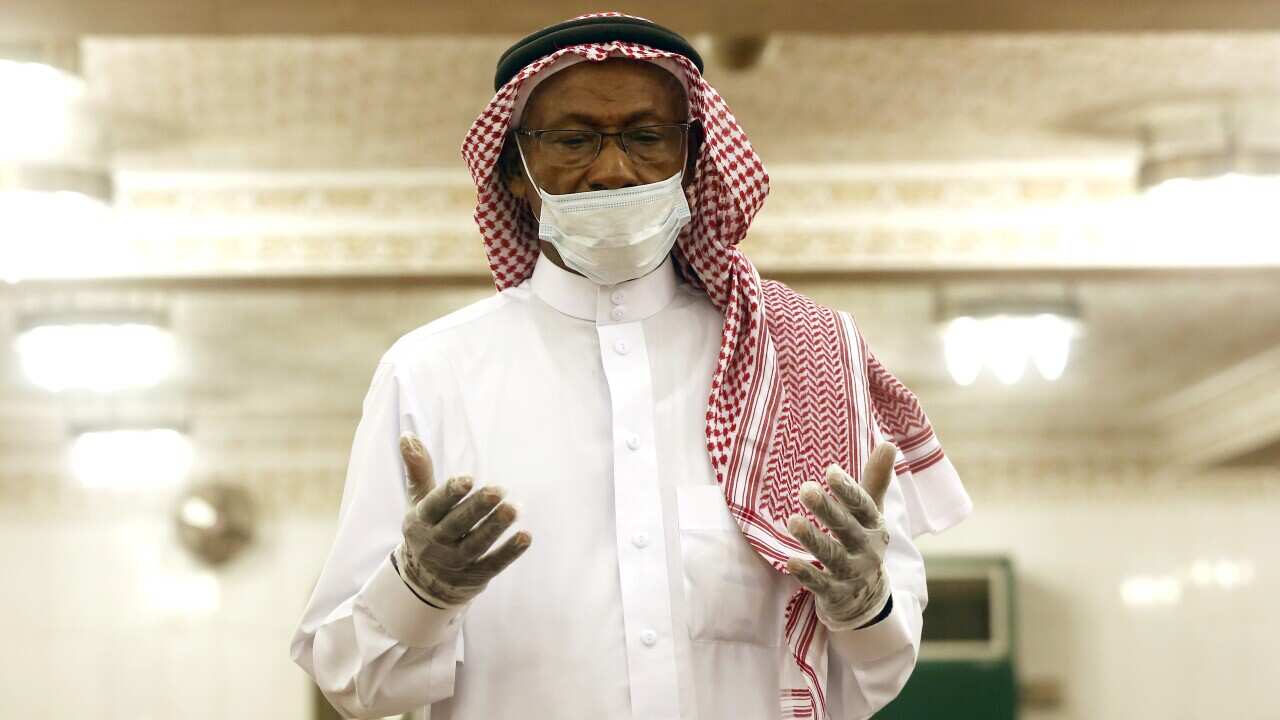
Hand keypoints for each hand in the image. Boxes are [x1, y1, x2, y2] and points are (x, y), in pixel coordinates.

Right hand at [394, 433, 531, 606]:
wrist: (424, 582)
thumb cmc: (428, 528)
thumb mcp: (418, 501)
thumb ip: (418, 470)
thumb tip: (408, 435)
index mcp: (420, 521)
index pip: (434, 505)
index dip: (450, 493)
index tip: (468, 479)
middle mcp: (434, 544)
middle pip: (457, 525)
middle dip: (477, 508)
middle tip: (499, 490)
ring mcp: (454, 564)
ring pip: (475, 545)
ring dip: (494, 528)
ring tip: (513, 509)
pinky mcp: (474, 577)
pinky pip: (492, 565)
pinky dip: (509, 553)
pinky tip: (525, 536)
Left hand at [785, 442, 896, 630]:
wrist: (867, 599)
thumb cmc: (862, 542)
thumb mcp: (870, 514)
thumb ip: (875, 481)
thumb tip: (889, 443)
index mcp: (875, 526)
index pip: (864, 506)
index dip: (848, 490)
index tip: (830, 472)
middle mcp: (867, 550)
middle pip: (847, 528)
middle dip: (828, 510)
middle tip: (806, 489)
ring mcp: (852, 574)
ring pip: (832, 556)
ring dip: (813, 539)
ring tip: (793, 521)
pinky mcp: (836, 594)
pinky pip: (821, 584)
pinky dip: (807, 574)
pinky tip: (790, 562)